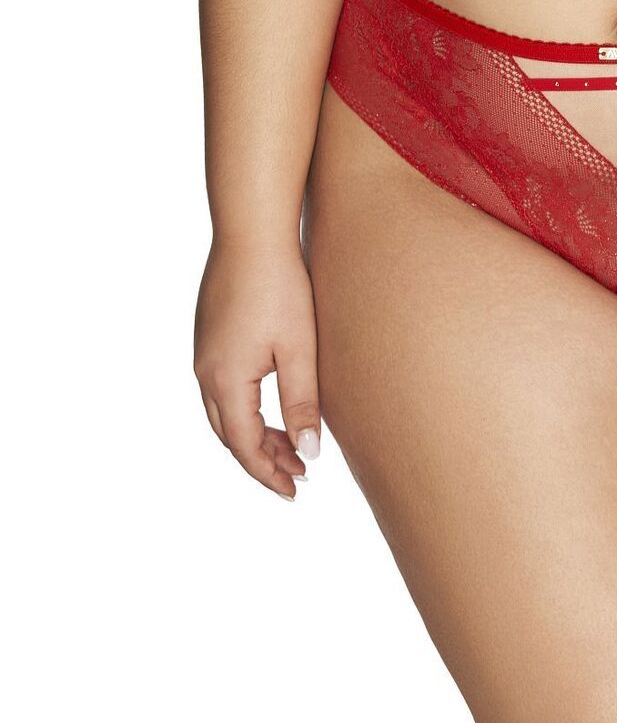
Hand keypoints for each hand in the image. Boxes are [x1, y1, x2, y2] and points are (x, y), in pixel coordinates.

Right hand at [194, 235, 320, 498]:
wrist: (251, 231)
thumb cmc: (281, 287)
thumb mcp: (299, 349)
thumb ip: (302, 404)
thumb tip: (307, 454)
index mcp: (225, 381)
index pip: (245, 447)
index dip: (270, 473)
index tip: (297, 490)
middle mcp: (205, 372)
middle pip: (230, 434)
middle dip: (261, 459)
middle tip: (296, 475)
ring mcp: (203, 352)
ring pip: (223, 412)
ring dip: (253, 433)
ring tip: (287, 444)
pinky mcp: (209, 334)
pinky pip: (221, 388)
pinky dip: (244, 407)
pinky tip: (268, 403)